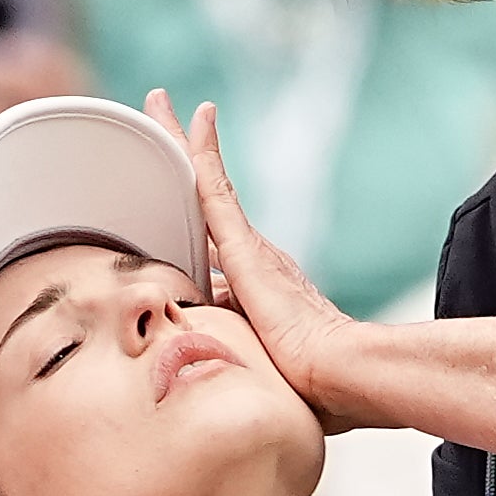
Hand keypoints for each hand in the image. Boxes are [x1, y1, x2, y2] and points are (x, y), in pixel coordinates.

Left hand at [165, 90, 368, 430]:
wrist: (338, 377)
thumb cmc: (306, 392)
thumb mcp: (255, 377)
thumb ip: (234, 371)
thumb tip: (207, 390)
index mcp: (254, 290)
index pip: (210, 247)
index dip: (190, 220)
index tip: (173, 204)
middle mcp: (254, 260)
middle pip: (204, 201)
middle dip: (183, 163)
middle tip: (161, 120)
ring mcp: (250, 250)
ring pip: (202, 185)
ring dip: (180, 143)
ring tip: (157, 103)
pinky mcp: (246, 248)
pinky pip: (214, 188)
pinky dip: (201, 151)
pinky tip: (191, 116)